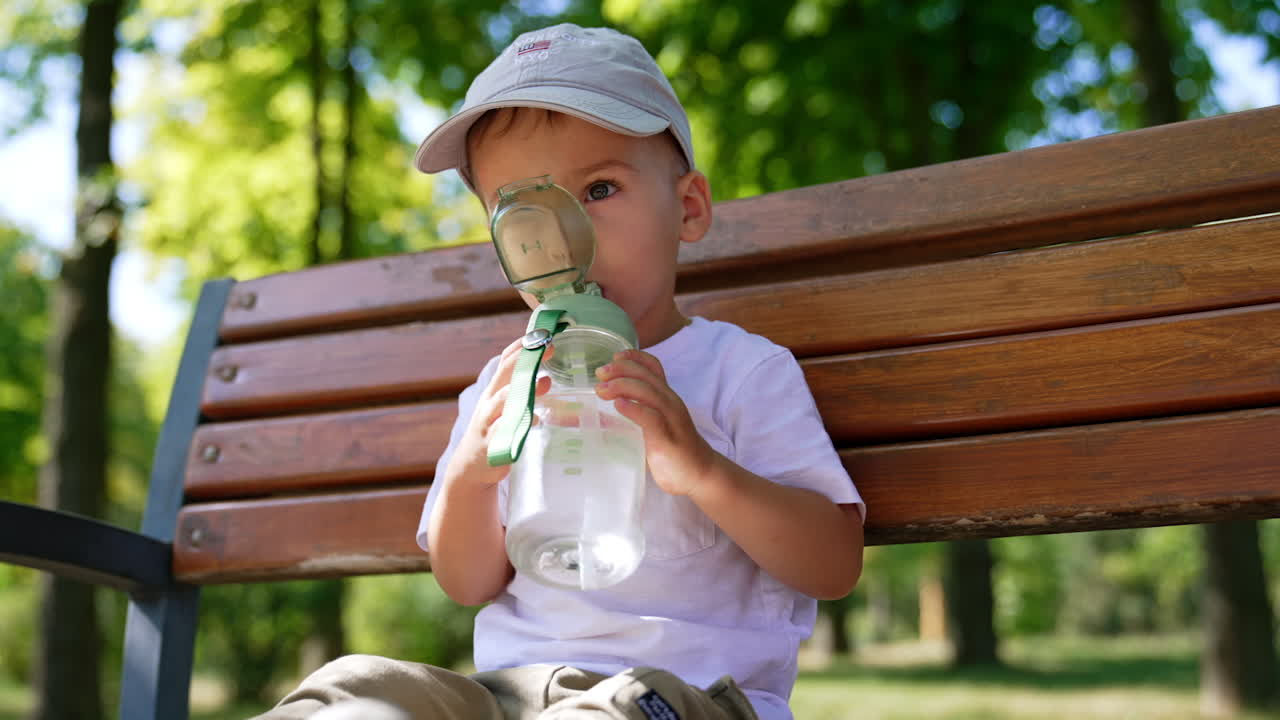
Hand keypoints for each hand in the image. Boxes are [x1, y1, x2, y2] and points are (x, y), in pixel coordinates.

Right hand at [446, 338, 551, 486]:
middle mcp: (489, 403)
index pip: (506, 361)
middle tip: (549, 347)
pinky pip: (505, 432)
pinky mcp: (491, 444)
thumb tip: (546, 379)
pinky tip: (535, 421)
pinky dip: (519, 425)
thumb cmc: (492, 432)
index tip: (542, 333)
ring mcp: (488, 422)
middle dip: (526, 359)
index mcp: (494, 391)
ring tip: (542, 381)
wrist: (470, 466)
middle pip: (505, 374)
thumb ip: (525, 394)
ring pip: (503, 401)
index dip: (522, 346)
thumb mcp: (507, 410)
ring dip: (522, 389)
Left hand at [595, 350, 720, 497]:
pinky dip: (635, 409)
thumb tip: (580, 418)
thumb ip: (618, 419)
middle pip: (646, 375)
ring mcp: (671, 419)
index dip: (634, 357)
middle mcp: (669, 402)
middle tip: (599, 374)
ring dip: (623, 386)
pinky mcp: (668, 439)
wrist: (699, 474)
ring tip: (602, 390)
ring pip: (649, 392)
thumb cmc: (669, 449)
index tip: (614, 357)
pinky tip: (619, 406)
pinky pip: (653, 418)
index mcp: (665, 397)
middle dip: (621, 369)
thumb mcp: (645, 429)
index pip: (653, 367)